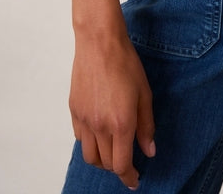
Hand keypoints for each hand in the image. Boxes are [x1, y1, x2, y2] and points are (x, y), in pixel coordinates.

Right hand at [69, 30, 155, 189]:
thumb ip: (147, 125)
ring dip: (102, 160)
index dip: (129, 177)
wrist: (99, 42)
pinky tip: (99, 134)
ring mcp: (84, 119)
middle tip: (128, 163)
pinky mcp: (73, 111)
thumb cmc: (125, 63)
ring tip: (113, 152)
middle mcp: (99, 126)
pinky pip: (79, 139)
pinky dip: (90, 144)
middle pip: (105, 163)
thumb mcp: (145, 93)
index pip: (121, 165)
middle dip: (118, 168)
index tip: (135, 180)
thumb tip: (149, 150)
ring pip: (89, 156)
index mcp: (120, 123)